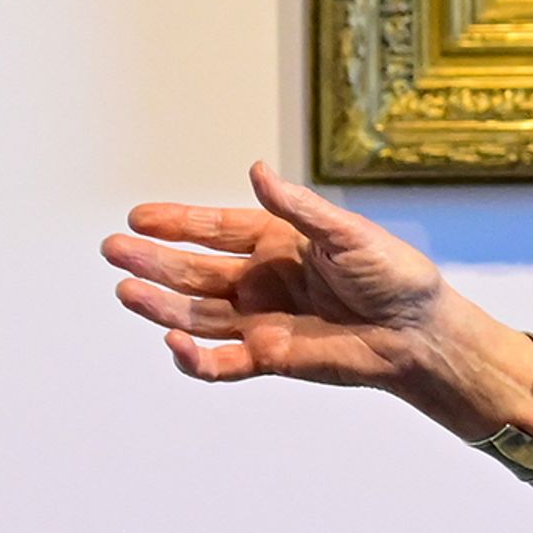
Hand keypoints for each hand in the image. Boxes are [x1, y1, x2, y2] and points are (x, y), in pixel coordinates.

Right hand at [104, 161, 517, 421]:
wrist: (419, 332)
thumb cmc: (394, 274)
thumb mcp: (346, 232)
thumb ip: (297, 208)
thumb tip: (256, 170)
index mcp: (277, 242)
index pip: (214, 229)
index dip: (176, 223)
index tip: (138, 216)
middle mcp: (261, 280)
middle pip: (194, 272)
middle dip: (152, 261)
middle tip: (113, 249)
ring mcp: (262, 320)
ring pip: (197, 315)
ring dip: (160, 306)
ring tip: (125, 290)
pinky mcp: (271, 357)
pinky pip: (222, 362)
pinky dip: (194, 358)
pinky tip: (172, 343)